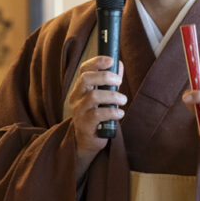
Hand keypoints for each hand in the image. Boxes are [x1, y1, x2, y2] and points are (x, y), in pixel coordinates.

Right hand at [68, 55, 125, 179]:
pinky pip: (98, 115)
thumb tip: (119, 64)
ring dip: (113, 96)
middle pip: (86, 79)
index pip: (83, 69)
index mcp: (80, 88)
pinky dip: (112, 112)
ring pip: (93, 97)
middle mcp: (76, 97)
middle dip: (105, 77)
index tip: (111, 60)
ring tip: (123, 100)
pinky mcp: (84, 125)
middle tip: (119, 82)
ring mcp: (78, 111)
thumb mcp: (103, 96)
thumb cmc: (97, 115)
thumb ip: (110, 81)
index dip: (96, 62)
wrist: (87, 140)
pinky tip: (120, 113)